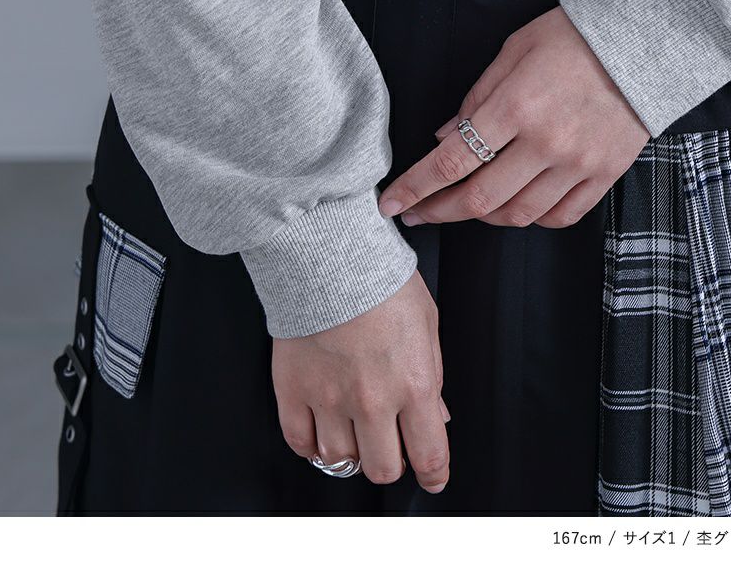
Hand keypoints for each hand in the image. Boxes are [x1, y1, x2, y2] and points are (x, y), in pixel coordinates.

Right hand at [272, 270, 450, 491]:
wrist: (329, 253)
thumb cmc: (379, 279)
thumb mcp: (426, 322)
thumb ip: (433, 374)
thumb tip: (437, 414)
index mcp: (412, 383)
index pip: (429, 454)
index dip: (433, 475)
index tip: (432, 477)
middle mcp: (372, 400)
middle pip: (382, 468)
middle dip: (390, 462)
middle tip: (389, 445)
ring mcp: (329, 399)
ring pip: (339, 460)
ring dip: (350, 452)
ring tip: (353, 431)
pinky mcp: (293, 390)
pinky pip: (299, 441)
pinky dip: (311, 444)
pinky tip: (320, 430)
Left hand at [377, 6, 649, 227]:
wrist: (644, 41)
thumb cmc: (571, 38)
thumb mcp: (512, 52)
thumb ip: (475, 99)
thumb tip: (443, 138)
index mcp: (516, 107)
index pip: (452, 161)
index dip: (415, 187)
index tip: (391, 203)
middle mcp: (546, 143)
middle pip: (479, 199)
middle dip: (438, 212)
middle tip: (418, 213)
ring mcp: (578, 163)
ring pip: (518, 215)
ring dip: (482, 217)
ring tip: (465, 206)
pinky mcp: (605, 175)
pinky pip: (560, 216)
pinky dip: (531, 219)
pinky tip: (516, 206)